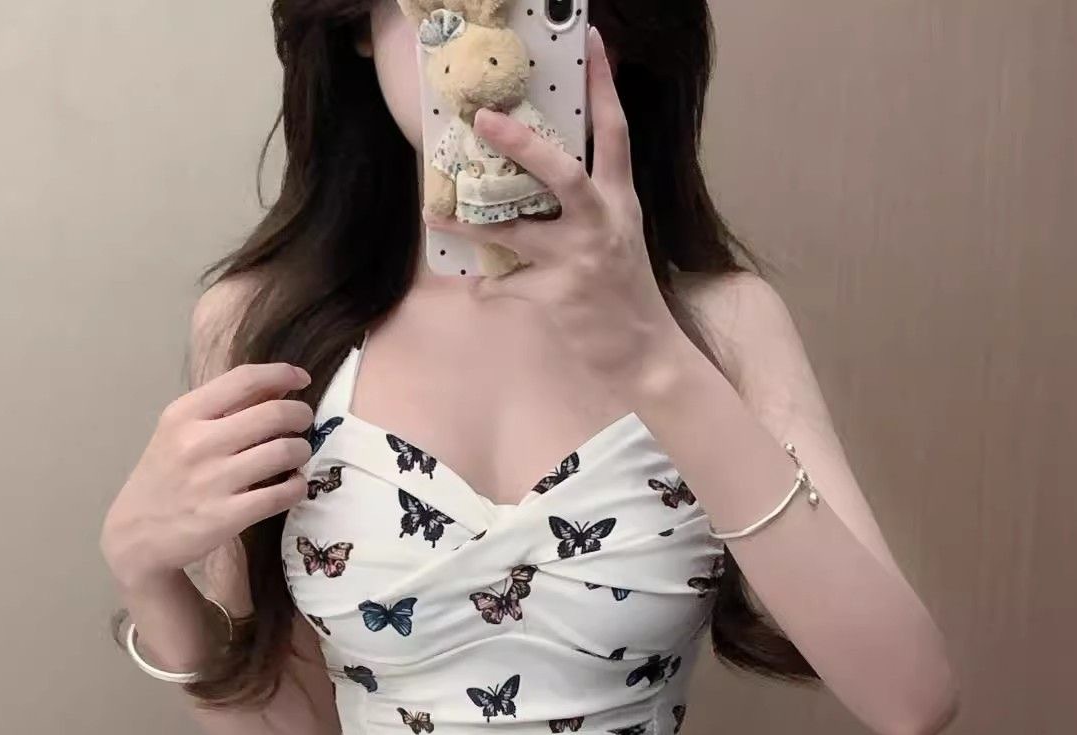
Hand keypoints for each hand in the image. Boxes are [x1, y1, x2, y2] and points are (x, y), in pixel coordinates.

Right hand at [99, 362, 313, 589]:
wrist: (137, 534)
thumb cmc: (165, 478)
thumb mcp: (179, 432)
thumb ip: (223, 408)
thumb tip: (277, 386)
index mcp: (184, 414)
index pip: (243, 379)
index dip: (281, 373)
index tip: (301, 378)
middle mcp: (198, 442)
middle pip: (274, 414)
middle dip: (301, 415)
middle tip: (303, 423)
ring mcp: (214, 480)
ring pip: (284, 452)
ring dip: (302, 451)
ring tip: (297, 456)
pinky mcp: (228, 516)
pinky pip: (283, 494)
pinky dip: (298, 486)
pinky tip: (293, 485)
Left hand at [428, 26, 688, 393]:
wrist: (642, 352)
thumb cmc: (625, 290)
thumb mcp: (616, 235)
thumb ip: (587, 204)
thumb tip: (534, 175)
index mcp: (620, 202)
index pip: (615, 133)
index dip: (604, 85)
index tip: (590, 39)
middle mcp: (602, 225)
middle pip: (564, 174)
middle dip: (523, 146)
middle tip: (483, 120)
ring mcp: (579, 262)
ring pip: (516, 233)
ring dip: (470, 221)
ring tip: (434, 209)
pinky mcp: (557, 297)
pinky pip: (508, 284)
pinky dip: (490, 285)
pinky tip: (475, 286)